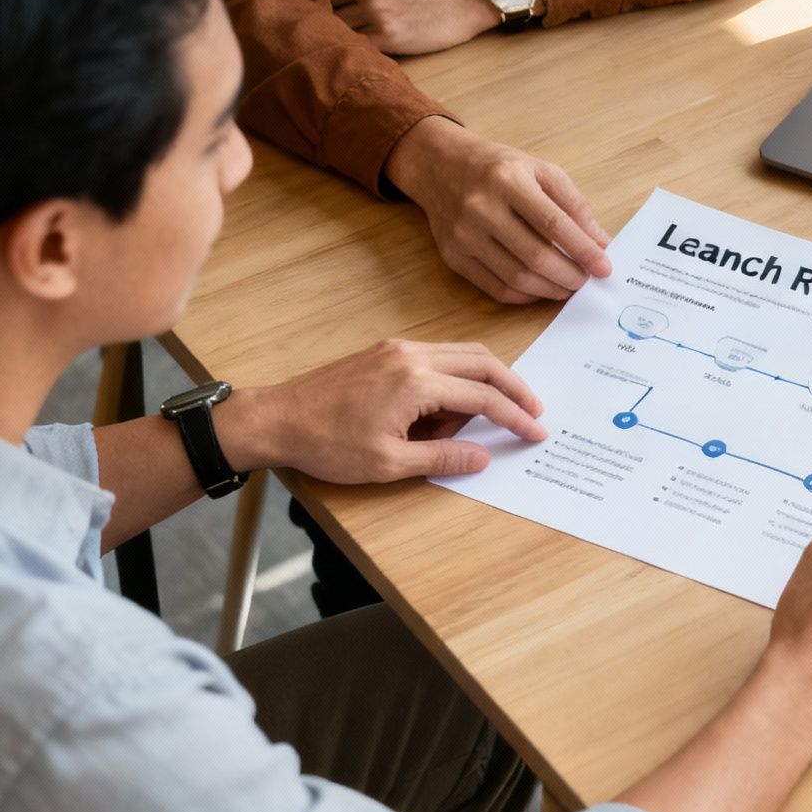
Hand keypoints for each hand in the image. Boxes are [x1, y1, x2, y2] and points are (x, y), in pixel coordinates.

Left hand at [219, 339, 546, 481]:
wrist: (276, 420)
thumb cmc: (326, 444)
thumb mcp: (389, 463)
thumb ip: (443, 457)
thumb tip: (483, 456)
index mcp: (416, 383)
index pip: (484, 397)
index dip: (515, 417)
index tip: (536, 431)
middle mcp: (412, 355)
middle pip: (484, 362)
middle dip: (513, 387)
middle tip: (532, 412)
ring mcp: (398, 349)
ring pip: (462, 354)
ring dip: (484, 381)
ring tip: (482, 420)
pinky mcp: (386, 351)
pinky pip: (437, 356)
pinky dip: (456, 377)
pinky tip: (449, 407)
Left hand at [321, 0, 501, 55]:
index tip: (315, 2)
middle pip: (317, 2)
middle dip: (318, 14)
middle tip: (322, 25)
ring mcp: (372, 8)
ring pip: (331, 25)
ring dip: (334, 34)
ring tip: (339, 38)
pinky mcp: (385, 35)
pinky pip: (352, 44)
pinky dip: (352, 47)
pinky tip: (358, 47)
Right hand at [385, 116, 613, 302]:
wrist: (438, 166)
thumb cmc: (498, 168)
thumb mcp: (540, 170)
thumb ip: (573, 205)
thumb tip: (599, 243)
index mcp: (508, 180)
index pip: (554, 224)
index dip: (583, 250)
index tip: (604, 267)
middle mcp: (481, 208)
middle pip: (535, 256)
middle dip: (569, 275)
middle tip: (587, 281)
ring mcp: (464, 236)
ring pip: (516, 277)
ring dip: (550, 289)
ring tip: (569, 286)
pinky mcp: (453, 257)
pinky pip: (495, 288)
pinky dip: (525, 295)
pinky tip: (542, 289)